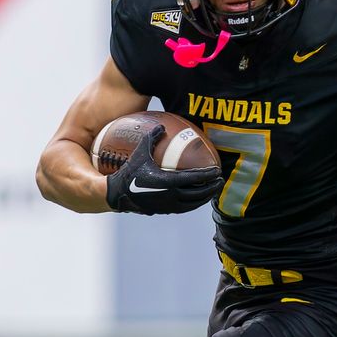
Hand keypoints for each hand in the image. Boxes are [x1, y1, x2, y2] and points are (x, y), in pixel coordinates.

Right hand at [106, 124, 223, 214]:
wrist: (116, 194)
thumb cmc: (128, 172)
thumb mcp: (140, 153)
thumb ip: (151, 139)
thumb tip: (161, 126)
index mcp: (168, 182)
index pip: (194, 178)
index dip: (208, 175)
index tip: (217, 170)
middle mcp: (171, 196)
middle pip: (199, 193)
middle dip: (212, 187)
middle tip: (220, 180)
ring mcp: (169, 205)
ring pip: (194, 203)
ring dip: (205, 196)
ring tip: (213, 189)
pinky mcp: (166, 211)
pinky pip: (186, 207)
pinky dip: (195, 202)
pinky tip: (199, 197)